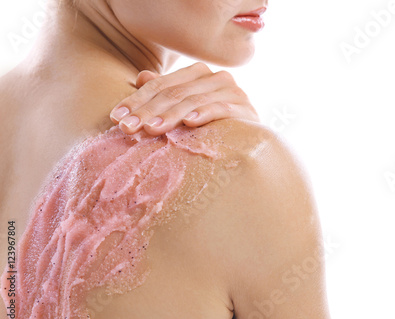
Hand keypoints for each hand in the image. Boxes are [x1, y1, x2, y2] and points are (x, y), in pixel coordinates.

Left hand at [110, 62, 259, 135]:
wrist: (252, 140)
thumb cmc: (213, 126)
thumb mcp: (184, 110)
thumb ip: (166, 93)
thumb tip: (141, 77)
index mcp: (197, 74)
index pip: (161, 85)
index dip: (136, 100)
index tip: (116, 117)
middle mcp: (214, 77)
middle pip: (174, 92)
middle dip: (147, 111)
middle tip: (127, 128)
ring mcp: (231, 90)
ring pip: (193, 100)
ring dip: (170, 115)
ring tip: (150, 129)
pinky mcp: (244, 107)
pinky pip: (221, 108)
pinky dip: (205, 114)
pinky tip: (190, 122)